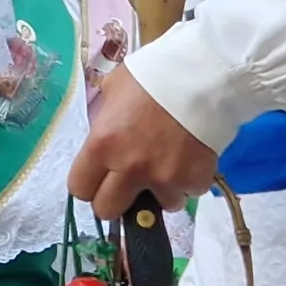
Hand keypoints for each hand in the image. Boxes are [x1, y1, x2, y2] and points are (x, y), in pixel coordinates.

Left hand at [68, 66, 220, 217]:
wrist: (205, 74)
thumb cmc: (154, 75)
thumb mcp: (113, 88)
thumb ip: (103, 118)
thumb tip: (100, 135)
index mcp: (102, 144)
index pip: (79, 189)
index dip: (89, 183)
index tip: (100, 176)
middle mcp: (129, 168)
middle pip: (108, 210)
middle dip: (117, 198)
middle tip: (130, 181)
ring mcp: (163, 179)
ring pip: (154, 206)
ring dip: (159, 191)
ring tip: (168, 164)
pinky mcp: (194, 181)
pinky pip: (187, 194)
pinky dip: (188, 182)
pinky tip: (190, 158)